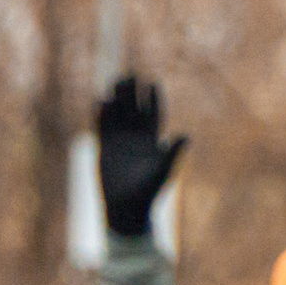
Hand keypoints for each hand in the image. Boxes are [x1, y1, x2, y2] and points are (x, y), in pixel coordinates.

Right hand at [96, 76, 187, 237]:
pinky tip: (100, 101)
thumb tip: (185, 136)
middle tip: (129, 75)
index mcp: (152, 141)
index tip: (152, 83)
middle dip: (131, 94)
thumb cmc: (147, 193)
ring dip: (116, 100)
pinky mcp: (104, 149)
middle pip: (134, 110)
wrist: (125, 209)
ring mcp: (119, 143)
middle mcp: (136, 138)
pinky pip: (102, 128)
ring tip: (114, 82)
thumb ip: (172, 154)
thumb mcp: (162, 172)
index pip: (153, 115)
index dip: (153, 99)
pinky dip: (101, 115)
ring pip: (117, 116)